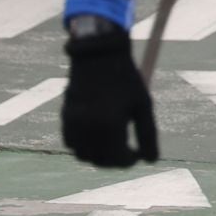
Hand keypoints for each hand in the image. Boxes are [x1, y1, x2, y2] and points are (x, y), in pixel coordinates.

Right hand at [62, 26, 158, 167]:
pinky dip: (82, 146)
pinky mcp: (65, 116)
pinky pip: (70, 143)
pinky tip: (95, 136)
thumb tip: (151, 161)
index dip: (130, 160)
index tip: (138, 154)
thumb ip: (148, 134)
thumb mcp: (143, 104)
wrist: (99, 54)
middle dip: (114, 161)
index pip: (118, 159)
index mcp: (111, 125)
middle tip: (126, 152)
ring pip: (82, 155)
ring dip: (97, 156)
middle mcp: (89, 127)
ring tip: (111, 145)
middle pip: (100, 161)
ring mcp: (74, 123)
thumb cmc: (126, 79)